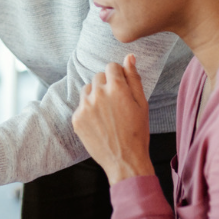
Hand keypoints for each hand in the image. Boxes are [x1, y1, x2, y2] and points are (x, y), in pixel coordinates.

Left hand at [71, 54, 154, 185]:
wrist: (124, 161)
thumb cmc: (137, 132)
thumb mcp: (142, 104)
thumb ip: (134, 78)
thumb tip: (129, 57)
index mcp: (116, 87)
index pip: (111, 66)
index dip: (118, 76)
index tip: (122, 88)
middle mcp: (98, 93)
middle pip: (98, 76)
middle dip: (107, 85)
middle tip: (116, 104)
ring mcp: (85, 106)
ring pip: (88, 89)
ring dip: (95, 96)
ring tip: (107, 114)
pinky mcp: (76, 118)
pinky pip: (81, 106)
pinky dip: (88, 111)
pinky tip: (99, 123)